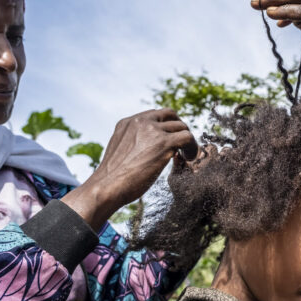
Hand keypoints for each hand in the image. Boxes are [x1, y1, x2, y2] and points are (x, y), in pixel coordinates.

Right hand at [63, 109, 195, 229]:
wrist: (108, 186)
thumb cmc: (112, 178)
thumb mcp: (120, 151)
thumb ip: (133, 143)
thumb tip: (147, 149)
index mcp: (128, 122)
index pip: (154, 115)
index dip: (166, 126)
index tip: (169, 139)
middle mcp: (140, 121)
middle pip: (170, 114)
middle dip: (178, 127)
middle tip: (181, 144)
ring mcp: (152, 130)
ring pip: (181, 126)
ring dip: (186, 140)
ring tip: (185, 155)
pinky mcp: (164, 142)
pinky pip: (187, 137)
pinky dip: (192, 147)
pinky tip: (189, 158)